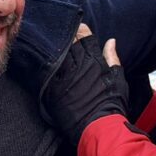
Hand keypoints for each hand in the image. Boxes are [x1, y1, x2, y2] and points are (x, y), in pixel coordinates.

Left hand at [41, 24, 126, 145]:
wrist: (99, 127)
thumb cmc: (111, 105)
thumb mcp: (118, 79)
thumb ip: (112, 58)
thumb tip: (111, 40)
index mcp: (95, 60)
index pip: (84, 35)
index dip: (78, 29)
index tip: (74, 28)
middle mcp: (79, 64)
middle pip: (67, 41)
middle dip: (63, 34)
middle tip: (56, 30)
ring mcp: (65, 75)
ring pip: (55, 52)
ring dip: (50, 44)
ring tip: (45, 38)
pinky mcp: (53, 88)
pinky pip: (45, 69)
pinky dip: (42, 61)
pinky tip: (37, 55)